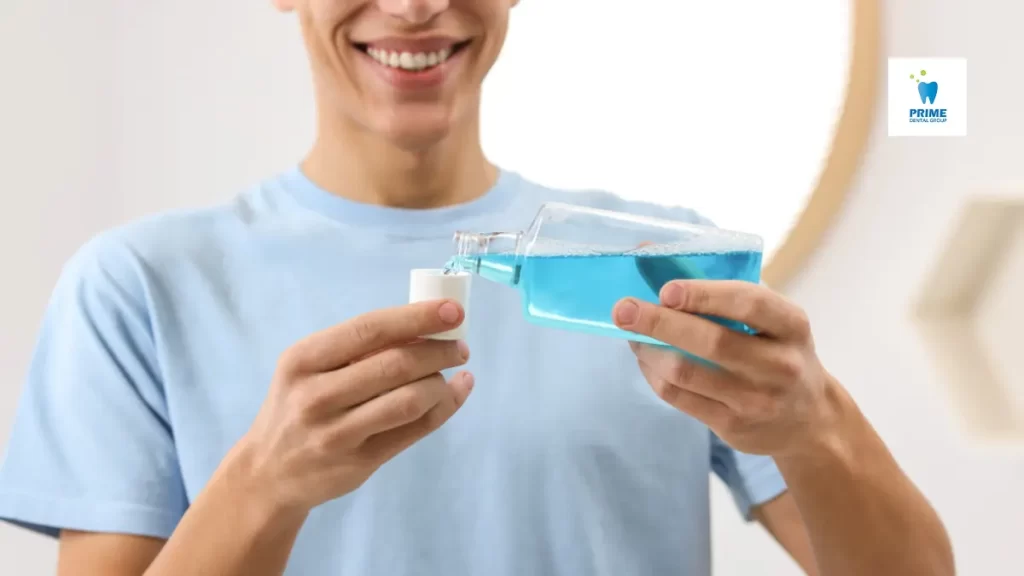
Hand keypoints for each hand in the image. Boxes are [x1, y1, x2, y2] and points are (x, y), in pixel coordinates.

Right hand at [237, 299, 473, 512]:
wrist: (268, 473)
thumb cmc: (296, 406)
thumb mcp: (308, 369)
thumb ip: (356, 350)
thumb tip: (424, 328)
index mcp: (302, 360)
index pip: (368, 329)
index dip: (416, 317)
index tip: (452, 311)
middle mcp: (316, 396)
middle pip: (394, 365)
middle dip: (438, 351)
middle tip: (459, 346)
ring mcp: (337, 434)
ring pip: (409, 400)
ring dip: (440, 382)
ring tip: (450, 373)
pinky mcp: (358, 463)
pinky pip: (414, 431)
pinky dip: (444, 407)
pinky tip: (455, 392)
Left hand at [612, 280, 836, 456]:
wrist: (807, 420)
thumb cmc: (776, 351)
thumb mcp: (772, 319)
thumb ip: (724, 290)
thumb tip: (651, 254)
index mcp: (791, 325)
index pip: (750, 304)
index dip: (705, 295)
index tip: (666, 289)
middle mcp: (780, 364)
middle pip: (711, 342)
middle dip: (660, 323)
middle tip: (622, 309)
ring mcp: (756, 400)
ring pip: (686, 372)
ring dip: (648, 349)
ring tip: (629, 332)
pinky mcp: (732, 426)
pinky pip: (678, 396)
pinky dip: (653, 373)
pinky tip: (645, 357)